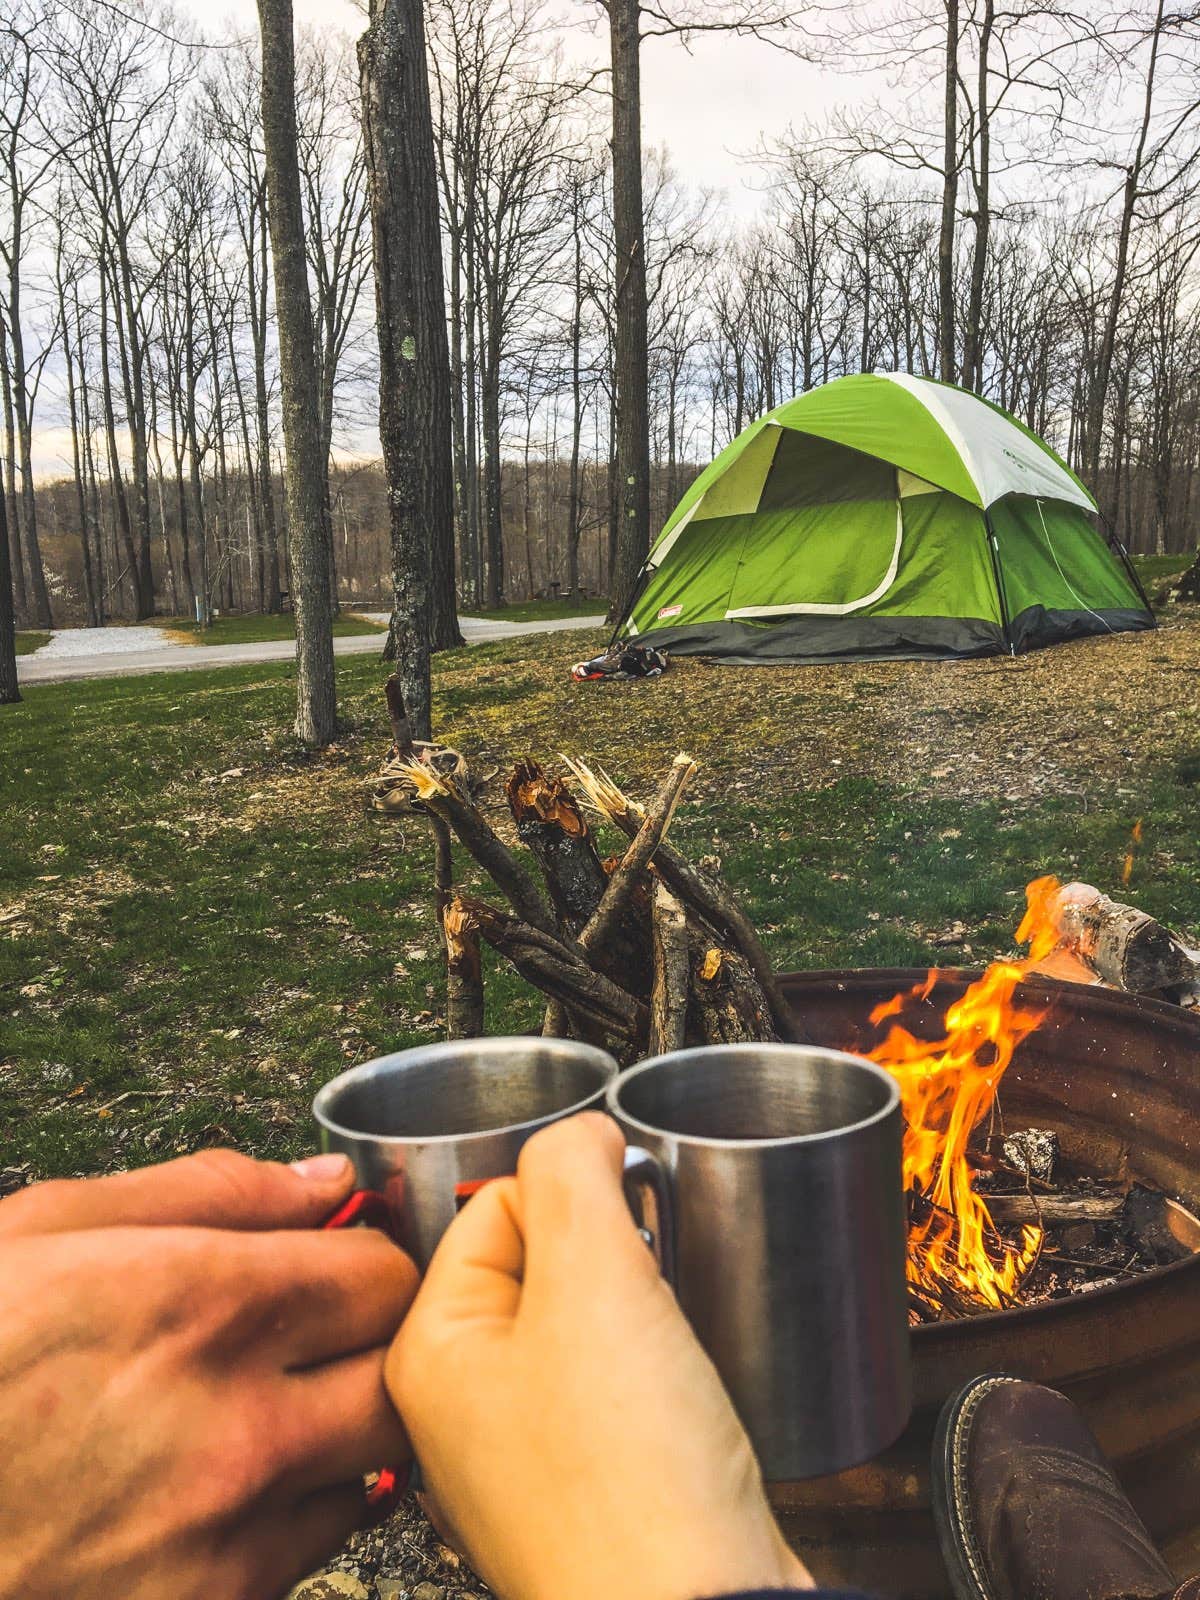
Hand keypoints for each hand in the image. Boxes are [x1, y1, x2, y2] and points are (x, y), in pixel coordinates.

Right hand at [0, 1149, 418, 1599]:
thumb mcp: (46, 1229)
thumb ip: (205, 1191)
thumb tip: (313, 1179)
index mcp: (202, 1306)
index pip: (381, 1271)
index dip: (367, 1256)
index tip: (340, 1260)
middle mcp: (234, 1425)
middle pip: (402, 1374)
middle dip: (378, 1344)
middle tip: (327, 1334)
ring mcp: (223, 1538)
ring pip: (367, 1469)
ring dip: (335, 1431)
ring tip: (259, 1410)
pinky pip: (304, 1554)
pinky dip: (284, 1515)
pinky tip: (215, 1486)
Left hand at [386, 1114, 812, 1599]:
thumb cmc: (631, 1486)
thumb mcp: (595, 1280)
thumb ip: (573, 1175)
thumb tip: (580, 1133)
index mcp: (432, 1350)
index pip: (496, 1202)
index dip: (576, 1198)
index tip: (627, 1223)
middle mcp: (464, 1406)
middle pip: (543, 1260)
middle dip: (612, 1261)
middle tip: (644, 1306)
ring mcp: (524, 1454)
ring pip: (587, 1325)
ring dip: (641, 1318)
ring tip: (666, 1362)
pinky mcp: (589, 1487)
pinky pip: (619, 1390)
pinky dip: (658, 1378)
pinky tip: (680, 1406)